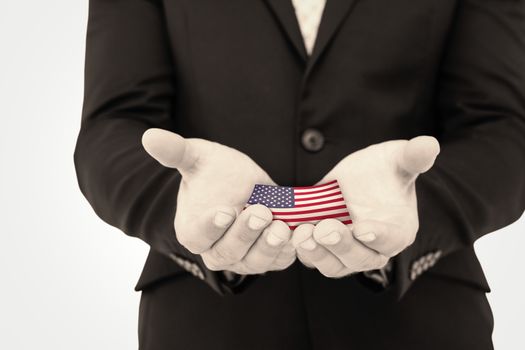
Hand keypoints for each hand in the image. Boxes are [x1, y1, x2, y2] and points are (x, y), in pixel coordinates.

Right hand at [142, 128, 295, 273]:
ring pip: (254, 262)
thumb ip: (176, 152)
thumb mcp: (198, 158)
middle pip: (228, 252)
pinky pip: (279, 261)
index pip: (199, 236)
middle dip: (245, 234)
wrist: (242, 184)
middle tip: (260, 212)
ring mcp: (242, 258)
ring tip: (282, 227)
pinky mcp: (267, 258)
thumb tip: (149, 136)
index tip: (224, 211)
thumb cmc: (215, 172)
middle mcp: (216, 251)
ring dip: (269, 247)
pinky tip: (299, 234)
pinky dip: (290, 251)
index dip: (210, 227)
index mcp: (193, 231)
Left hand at [292, 136, 439, 277]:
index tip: (362, 229)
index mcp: (398, 230)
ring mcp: (347, 253)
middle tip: (324, 228)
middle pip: (360, 259)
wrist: (358, 179)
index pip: (391, 240)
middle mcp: (373, 249)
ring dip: (318, 254)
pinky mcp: (324, 250)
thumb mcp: (397, 159)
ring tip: (303, 234)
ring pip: (334, 266)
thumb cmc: (384, 171)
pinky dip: (301, 250)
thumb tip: (429, 144)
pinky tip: (290, 233)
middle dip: (341, 245)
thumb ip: (413, 156)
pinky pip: (313, 258)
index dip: (378, 236)